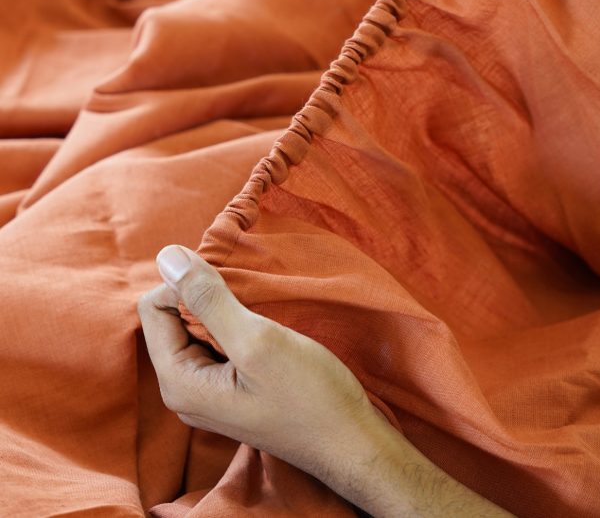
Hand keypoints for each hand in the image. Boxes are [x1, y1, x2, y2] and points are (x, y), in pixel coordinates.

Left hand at [138, 245, 512, 516]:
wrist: (349, 441)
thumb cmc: (308, 395)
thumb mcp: (256, 340)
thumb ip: (208, 299)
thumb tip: (167, 255)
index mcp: (178, 380)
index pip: (153, 307)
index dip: (188, 284)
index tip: (231, 285)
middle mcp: (182, 388)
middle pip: (172, 317)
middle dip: (205, 296)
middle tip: (248, 298)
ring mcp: (206, 391)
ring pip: (197, 327)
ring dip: (224, 308)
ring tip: (259, 311)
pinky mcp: (229, 389)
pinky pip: (216, 342)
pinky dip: (235, 324)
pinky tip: (263, 326)